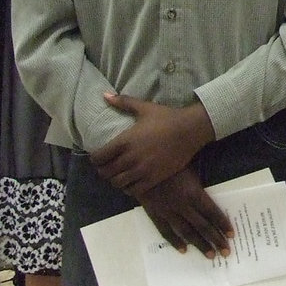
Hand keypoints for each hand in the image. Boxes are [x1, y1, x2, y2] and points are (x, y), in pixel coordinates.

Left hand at [91, 96, 214, 196]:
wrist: (190, 130)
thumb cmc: (166, 117)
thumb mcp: (144, 108)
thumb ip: (123, 102)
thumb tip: (104, 95)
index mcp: (125, 141)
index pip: (99, 157)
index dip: (95, 159)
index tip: (98, 157)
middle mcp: (130, 158)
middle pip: (106, 172)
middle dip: (103, 170)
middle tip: (107, 167)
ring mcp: (141, 170)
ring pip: (118, 183)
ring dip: (115, 180)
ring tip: (119, 175)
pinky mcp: (153, 178)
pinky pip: (133, 190)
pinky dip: (128, 188)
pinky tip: (131, 182)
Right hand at [140, 166, 232, 258]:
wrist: (140, 164)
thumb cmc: (170, 161)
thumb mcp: (190, 166)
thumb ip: (201, 181)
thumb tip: (215, 186)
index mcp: (193, 193)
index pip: (212, 212)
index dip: (222, 224)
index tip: (232, 234)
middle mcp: (183, 205)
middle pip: (202, 225)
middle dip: (216, 239)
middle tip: (226, 252)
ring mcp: (168, 211)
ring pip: (186, 232)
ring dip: (200, 244)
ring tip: (210, 255)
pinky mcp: (155, 214)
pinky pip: (166, 231)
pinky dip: (175, 241)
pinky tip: (184, 249)